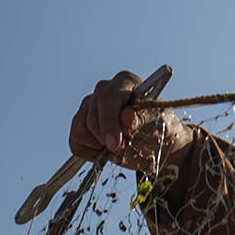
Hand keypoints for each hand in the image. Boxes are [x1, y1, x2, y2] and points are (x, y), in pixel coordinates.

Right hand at [69, 70, 193, 176]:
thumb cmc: (159, 130)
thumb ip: (140, 120)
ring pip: (80, 130)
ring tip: (118, 145)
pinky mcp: (80, 122)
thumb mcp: (156, 125)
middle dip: (107, 137)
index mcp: (126, 82)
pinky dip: (90, 152)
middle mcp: (104, 89)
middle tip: (125, 146)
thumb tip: (126, 115)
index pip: (108, 98)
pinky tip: (106, 149)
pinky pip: (75, 142)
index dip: (109, 122)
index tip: (116, 144)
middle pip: (92, 117)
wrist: (155, 145)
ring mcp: (89, 105)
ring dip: (99, 145)